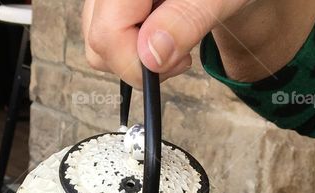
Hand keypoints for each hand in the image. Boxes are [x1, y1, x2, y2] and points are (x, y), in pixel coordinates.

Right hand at [82, 0, 250, 85]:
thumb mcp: (216, 0)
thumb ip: (185, 22)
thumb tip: (150, 56)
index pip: (108, 33)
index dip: (135, 62)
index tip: (177, 63)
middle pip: (99, 42)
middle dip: (139, 62)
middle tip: (182, 52)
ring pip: (98, 46)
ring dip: (137, 57)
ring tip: (175, 36)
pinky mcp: (107, 8)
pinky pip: (105, 41)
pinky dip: (133, 48)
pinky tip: (160, 31)